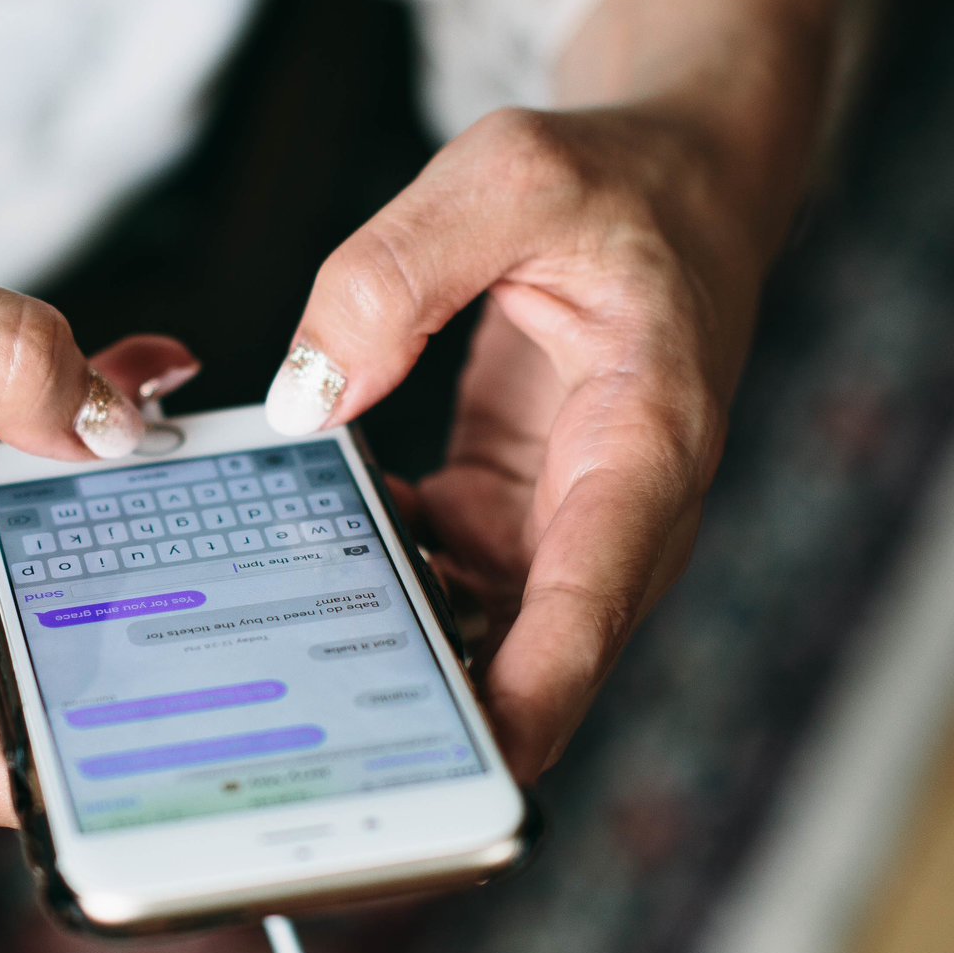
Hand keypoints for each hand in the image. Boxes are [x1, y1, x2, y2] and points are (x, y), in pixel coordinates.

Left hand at [263, 0, 832, 778]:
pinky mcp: (504, 520)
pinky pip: (431, 588)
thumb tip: (309, 394)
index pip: (593, 597)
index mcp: (646, 440)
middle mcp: (611, 511)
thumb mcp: (509, 173)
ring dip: (388, 674)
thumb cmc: (622, 180)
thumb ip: (397, 271)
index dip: (536, 695)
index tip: (474, 772)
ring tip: (275, 704)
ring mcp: (555, 527)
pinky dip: (363, 599)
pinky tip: (275, 593)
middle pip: (532, 659)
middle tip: (324, 779)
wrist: (678, 184)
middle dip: (441, 728)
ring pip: (475, 643)